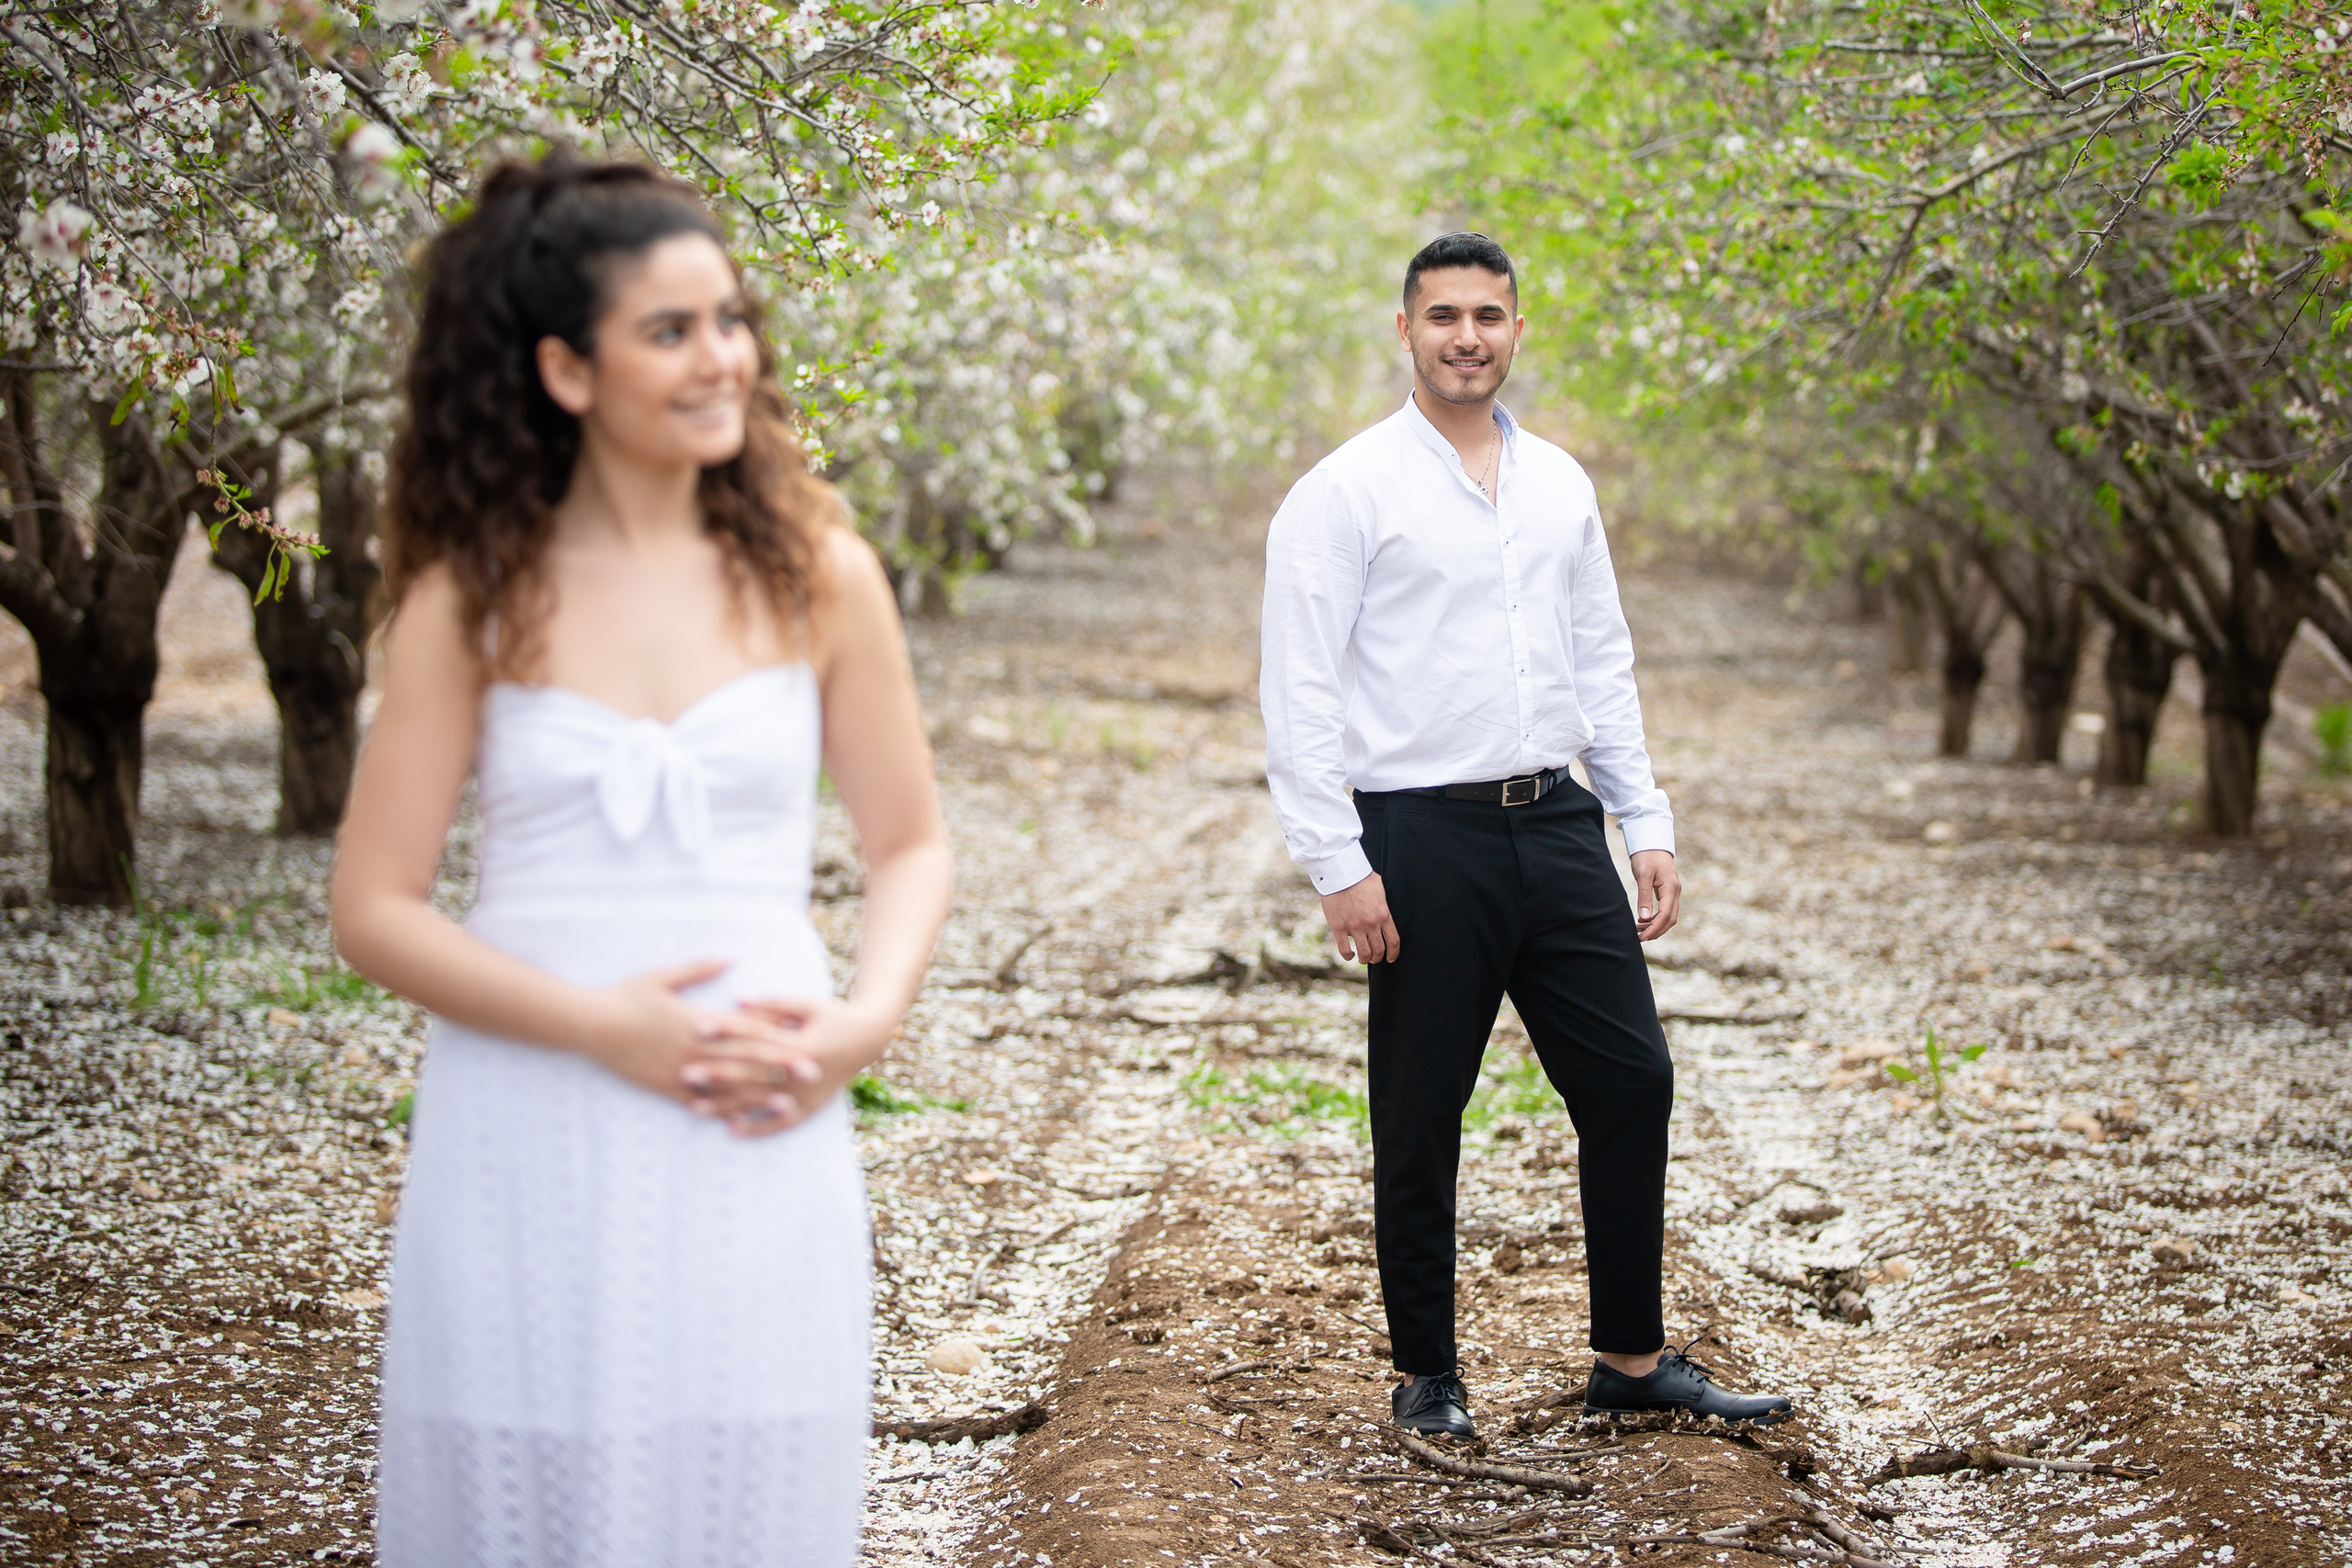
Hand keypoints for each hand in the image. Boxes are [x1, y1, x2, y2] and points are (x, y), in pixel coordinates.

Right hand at [582, 959, 814, 1106]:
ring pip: (727, 1086)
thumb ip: (700, 968)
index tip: (804, 1041)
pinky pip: (698, 1101)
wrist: (589, 1025)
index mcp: (699, 1020)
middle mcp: (695, 1048)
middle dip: (780, 1068)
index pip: (747, 1030)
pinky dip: (720, 1111)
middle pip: (746, 1059)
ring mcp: (680, 1070)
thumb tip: (731, 957)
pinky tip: (740, 1120)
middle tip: (811, 1073)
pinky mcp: (664, 1086)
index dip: (778, 1037)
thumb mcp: (663, 976)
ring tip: (787, 1103)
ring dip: (759, 1095)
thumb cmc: (626, 996)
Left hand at [681, 995, 899, 1135]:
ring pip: (762, 1103)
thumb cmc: (834, 1016)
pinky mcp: (812, 1106)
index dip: (727, 1031)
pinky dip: (758, 1128)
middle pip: (754, 1074)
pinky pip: (782, 1123)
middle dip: (718, 1075)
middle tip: (685, 1073)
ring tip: (695, 1107)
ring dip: (728, 1106)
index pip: (757, 1037)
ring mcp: (809, 1093)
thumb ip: (773, 1004)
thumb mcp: (808, 1006)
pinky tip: (732, 1131)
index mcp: (804, 1044)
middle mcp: (806, 1073)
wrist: (870, 1039)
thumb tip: (739, 999)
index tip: (697, 1028)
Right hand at [1320, 872, 1398, 963]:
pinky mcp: (1338, 928)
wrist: (1340, 872)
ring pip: (1364, 953)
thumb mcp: (1380, 888)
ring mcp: (1354, 927)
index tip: (1391, 958)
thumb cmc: (1361, 877)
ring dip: (1364, 959)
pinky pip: (1344, 950)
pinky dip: (1348, 956)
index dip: (1394, 954)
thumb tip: (1386, 910)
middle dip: (1378, 958)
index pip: (1394, 942)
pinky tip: (1349, 954)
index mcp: (1383, 915)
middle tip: (1374, 958)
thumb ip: (1384, 903)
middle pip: (1379, 950)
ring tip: (1362, 958)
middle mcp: (1371, 924)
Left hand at [1630, 849, 1680, 940]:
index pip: (1665, 915)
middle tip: (1639, 938)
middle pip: (1670, 919)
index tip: (1642, 937)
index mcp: (1671, 888)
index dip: (1654, 929)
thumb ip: (1644, 896)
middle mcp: (1676, 891)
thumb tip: (1644, 918)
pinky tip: (1644, 920)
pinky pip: (1666, 910)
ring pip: (1669, 916)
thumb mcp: (1642, 875)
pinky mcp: (1669, 891)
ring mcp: (1674, 891)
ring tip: (1639, 930)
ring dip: (1656, 926)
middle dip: (1656, 931)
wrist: (1652, 842)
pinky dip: (1656, 918)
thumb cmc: (1646, 856)